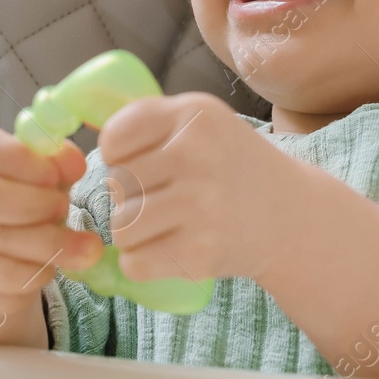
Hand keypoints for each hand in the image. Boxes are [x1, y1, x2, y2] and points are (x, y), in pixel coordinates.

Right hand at [0, 125, 104, 325]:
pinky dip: (36, 271)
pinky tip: (52, 267)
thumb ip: (55, 166)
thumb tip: (74, 162)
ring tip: (79, 245)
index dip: (24, 161)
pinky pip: (1, 273)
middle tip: (63, 208)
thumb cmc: (12, 205)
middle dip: (34, 204)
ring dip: (46, 242)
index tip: (55, 175)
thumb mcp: (36, 177)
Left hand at [95, 92, 307, 283]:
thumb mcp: (202, 122)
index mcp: (193, 115)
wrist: (291, 215)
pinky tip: (169, 248)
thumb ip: (148, 118)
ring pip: (121, 227)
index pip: (114, 139)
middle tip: (163, 197)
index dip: (119, 156)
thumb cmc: (232, 165)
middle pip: (116, 184)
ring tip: (165, 224)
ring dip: (134, 232)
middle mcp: (197, 155)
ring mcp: (200, 205)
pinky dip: (144, 262)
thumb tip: (87, 126)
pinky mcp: (201, 252)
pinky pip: (135, 263)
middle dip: (130, 196)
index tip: (142, 163)